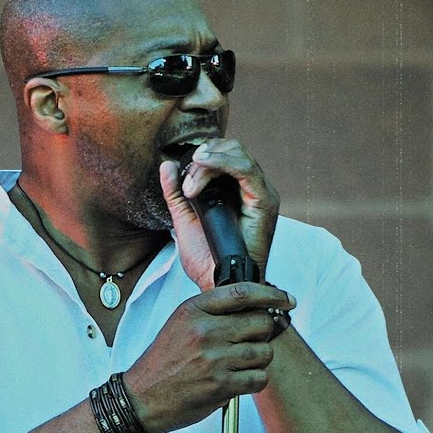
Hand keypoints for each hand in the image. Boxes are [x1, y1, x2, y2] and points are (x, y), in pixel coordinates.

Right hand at [122, 282, 295, 432]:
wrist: (142, 398)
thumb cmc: (163, 363)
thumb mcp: (180, 324)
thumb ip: (213, 312)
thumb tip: (255, 308)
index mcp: (194, 310)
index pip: (243, 293)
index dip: (271, 294)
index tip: (286, 299)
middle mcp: (205, 330)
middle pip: (260, 323)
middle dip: (263, 334)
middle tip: (251, 343)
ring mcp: (214, 358)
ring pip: (264, 353)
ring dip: (258, 360)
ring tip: (238, 365)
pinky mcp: (221, 385)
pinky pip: (259, 378)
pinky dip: (254, 381)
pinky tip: (237, 380)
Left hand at [159, 138, 279, 290]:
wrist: (217, 284)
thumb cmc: (207, 258)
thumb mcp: (184, 219)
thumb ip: (175, 193)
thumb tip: (167, 165)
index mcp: (237, 191)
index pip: (225, 154)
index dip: (202, 155)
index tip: (180, 176)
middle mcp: (252, 189)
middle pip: (232, 149)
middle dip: (203, 158)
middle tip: (186, 184)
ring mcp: (261, 193)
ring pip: (238, 154)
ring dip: (208, 163)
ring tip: (191, 186)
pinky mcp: (265, 201)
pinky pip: (247, 169)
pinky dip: (222, 162)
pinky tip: (203, 166)